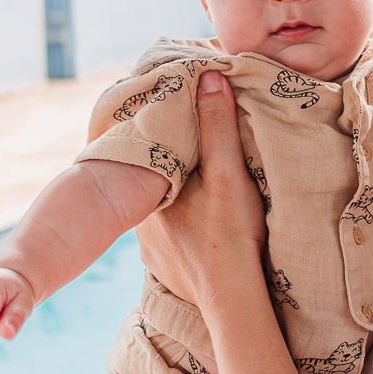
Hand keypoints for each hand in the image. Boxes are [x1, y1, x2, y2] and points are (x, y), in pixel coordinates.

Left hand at [136, 71, 265, 306]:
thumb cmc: (230, 233)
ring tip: (202, 191)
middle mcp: (140, 218)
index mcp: (150, 191)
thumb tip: (209, 75)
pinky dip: (184, 228)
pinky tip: (201, 228)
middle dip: (176, 168)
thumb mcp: (228, 172)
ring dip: (179, 200)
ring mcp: (150, 247)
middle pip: (158, 181)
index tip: (179, 120)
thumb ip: (218, 124)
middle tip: (198, 155)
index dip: (166, 135)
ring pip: (162, 210)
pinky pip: (169, 238)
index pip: (152, 152)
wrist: (232, 298)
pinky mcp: (164, 267)